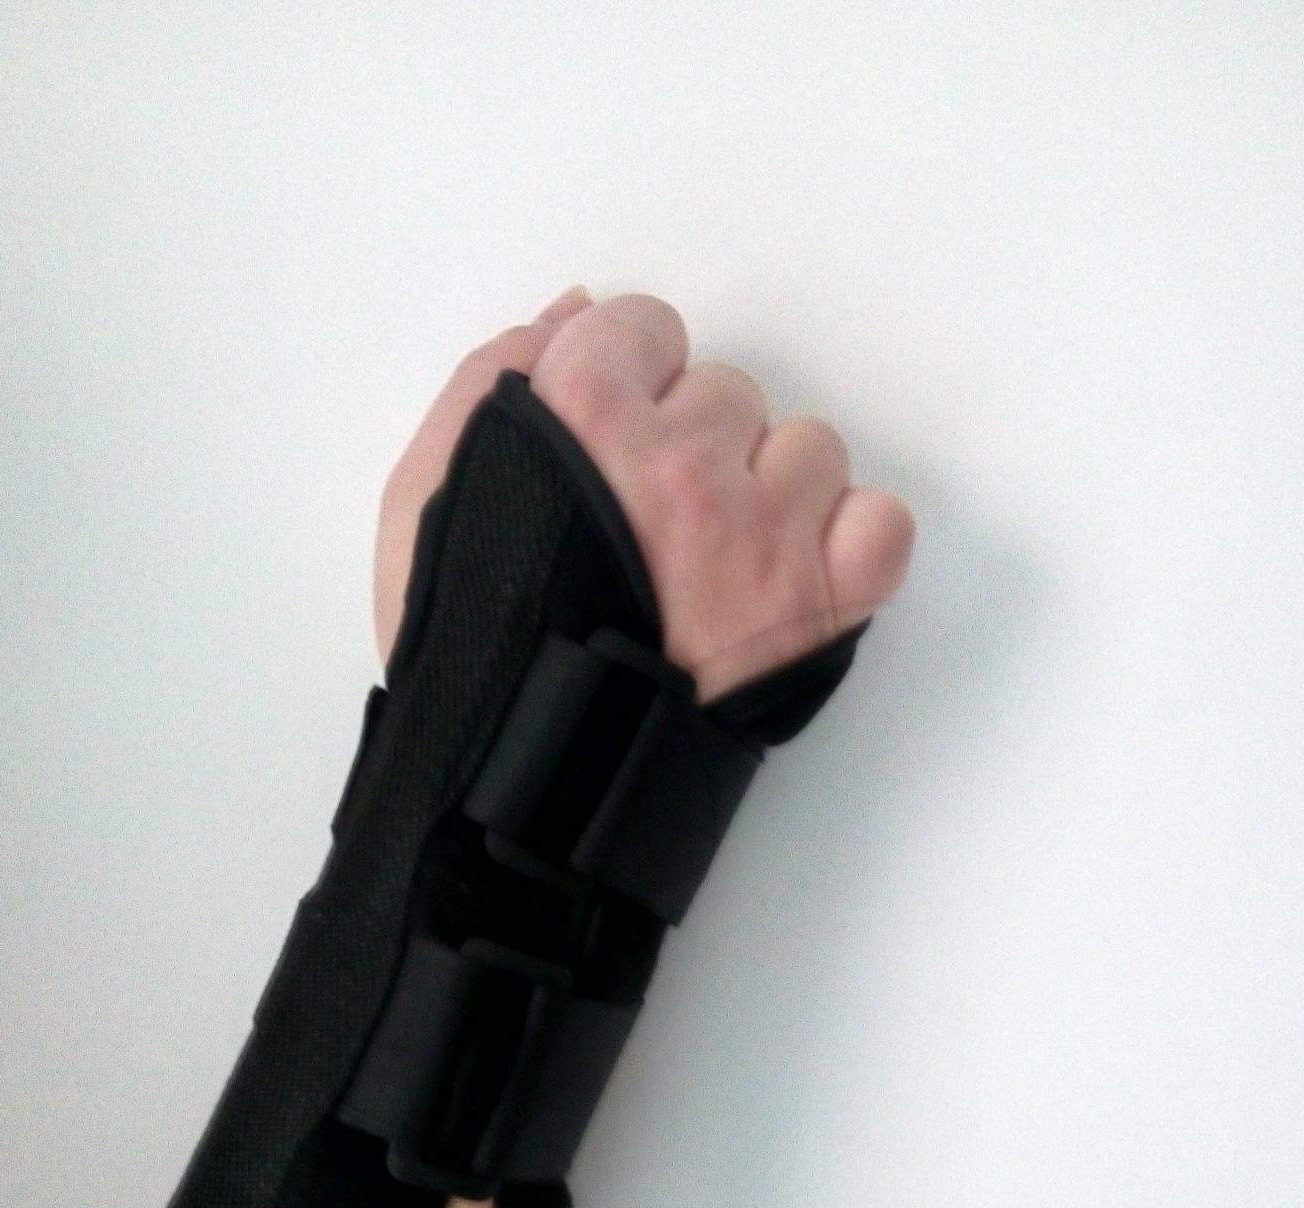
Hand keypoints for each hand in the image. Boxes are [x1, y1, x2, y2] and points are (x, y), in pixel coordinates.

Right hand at [378, 288, 915, 1207]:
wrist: (527, 798)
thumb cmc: (468, 658)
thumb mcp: (423, 508)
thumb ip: (485, 387)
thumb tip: (568, 314)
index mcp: (580, 413)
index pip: (643, 326)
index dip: (626, 387)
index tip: (609, 449)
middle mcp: (682, 456)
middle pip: (725, 393)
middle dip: (692, 453)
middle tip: (652, 542)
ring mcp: (766, 527)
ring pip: (807, 448)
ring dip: (770, 498)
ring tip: (714, 579)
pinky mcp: (827, 597)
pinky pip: (880, 521)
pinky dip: (850, 545)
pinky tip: (794, 584)